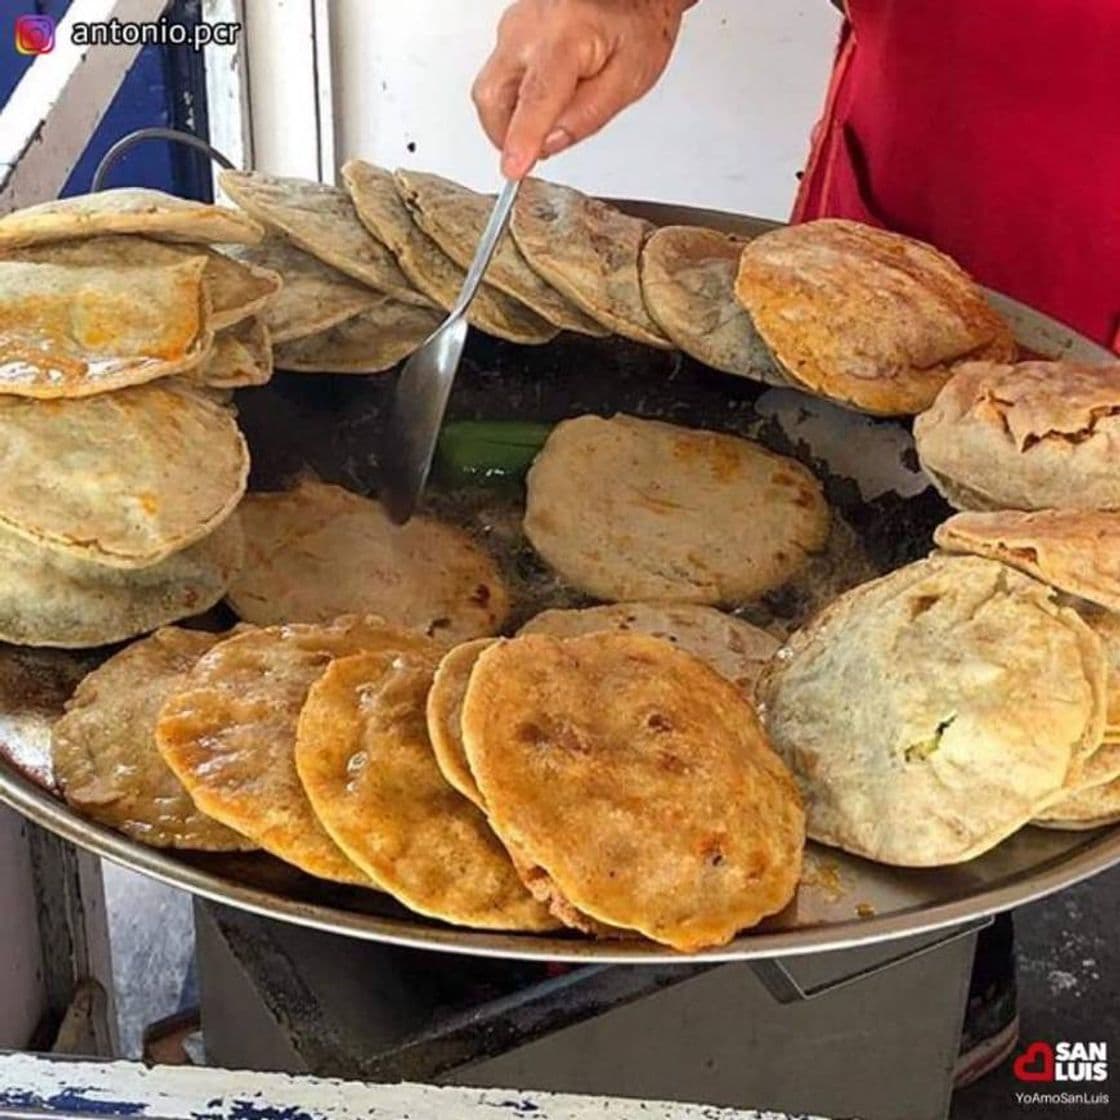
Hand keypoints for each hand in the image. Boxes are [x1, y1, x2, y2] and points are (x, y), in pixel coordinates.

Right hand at [473, 0, 692, 178]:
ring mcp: (512, 27)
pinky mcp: (507, 31)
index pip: (536, 98)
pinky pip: (498, 77)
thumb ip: (588, 116)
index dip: (522, 138)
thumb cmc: (635, 25)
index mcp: (565, 36)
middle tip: (539, 147)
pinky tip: (545, 94)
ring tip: (555, 108)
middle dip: (507, 134)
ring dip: (513, 117)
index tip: (513, 169)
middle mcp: (528, 28)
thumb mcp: (629, 80)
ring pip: (491, 90)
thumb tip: (550, 144)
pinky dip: (515, 99)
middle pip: (493, 96)